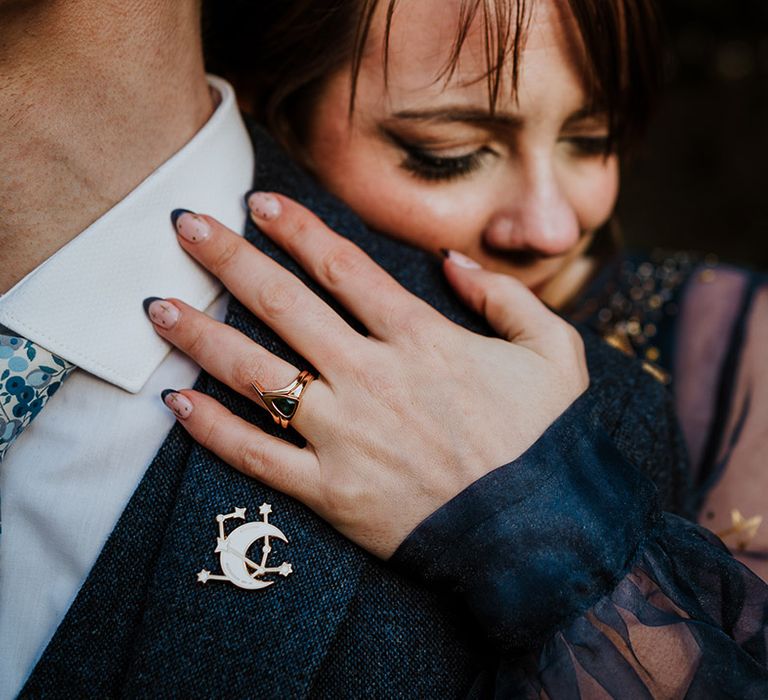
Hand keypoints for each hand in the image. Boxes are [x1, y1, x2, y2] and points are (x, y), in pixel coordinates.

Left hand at [148, 194, 587, 558]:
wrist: (540, 534)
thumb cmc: (547, 439)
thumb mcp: (553, 352)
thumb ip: (504, 298)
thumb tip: (453, 264)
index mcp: (421, 339)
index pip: (343, 268)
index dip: (296, 230)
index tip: (256, 203)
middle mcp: (371, 377)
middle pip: (284, 305)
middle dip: (230, 259)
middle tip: (185, 226)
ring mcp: (345, 435)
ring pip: (256, 375)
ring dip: (201, 337)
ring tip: (156, 307)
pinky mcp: (331, 491)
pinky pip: (258, 456)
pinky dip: (213, 432)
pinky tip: (175, 404)